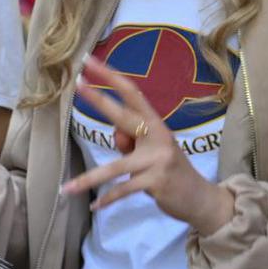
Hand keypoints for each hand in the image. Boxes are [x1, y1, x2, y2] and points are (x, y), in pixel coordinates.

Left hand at [60, 57, 234, 235]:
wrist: (200, 198)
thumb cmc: (170, 171)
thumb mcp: (151, 152)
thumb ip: (131, 141)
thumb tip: (115, 132)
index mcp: (156, 124)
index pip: (132, 94)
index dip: (112, 77)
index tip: (91, 63)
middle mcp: (159, 136)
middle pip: (125, 115)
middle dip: (100, 100)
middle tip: (78, 84)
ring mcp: (158, 159)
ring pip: (116, 166)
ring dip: (90, 179)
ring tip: (67, 188)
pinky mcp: (157, 182)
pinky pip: (124, 189)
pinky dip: (108, 199)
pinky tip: (95, 205)